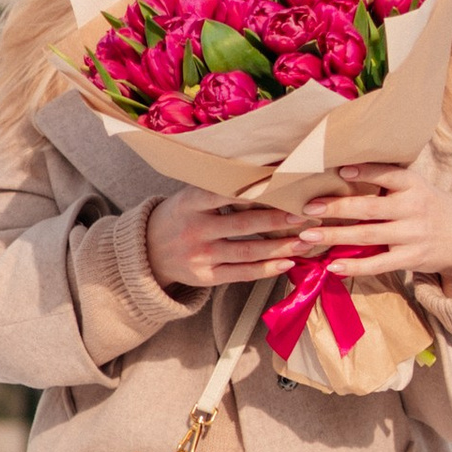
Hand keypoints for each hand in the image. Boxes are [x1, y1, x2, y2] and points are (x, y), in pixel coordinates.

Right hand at [145, 189, 302, 289]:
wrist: (147, 252)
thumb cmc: (178, 217)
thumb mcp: (187, 197)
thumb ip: (216, 189)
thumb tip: (260, 174)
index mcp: (190, 204)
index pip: (223, 194)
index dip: (253, 192)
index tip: (281, 187)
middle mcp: (195, 230)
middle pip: (243, 225)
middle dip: (277, 220)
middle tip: (304, 214)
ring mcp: (200, 256)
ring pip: (248, 251)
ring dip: (280, 247)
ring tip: (305, 240)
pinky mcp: (206, 277)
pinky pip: (242, 274)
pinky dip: (267, 269)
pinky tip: (287, 262)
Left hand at [285, 154, 451, 290]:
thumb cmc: (430, 207)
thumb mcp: (418, 188)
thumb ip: (389, 183)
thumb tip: (341, 173)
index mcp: (414, 185)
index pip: (388, 174)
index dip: (365, 171)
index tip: (340, 170)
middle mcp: (414, 208)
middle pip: (370, 208)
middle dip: (337, 208)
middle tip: (308, 208)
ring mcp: (413, 235)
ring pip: (368, 236)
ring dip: (335, 236)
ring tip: (308, 235)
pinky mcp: (412, 258)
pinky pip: (379, 264)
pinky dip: (354, 266)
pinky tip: (333, 266)